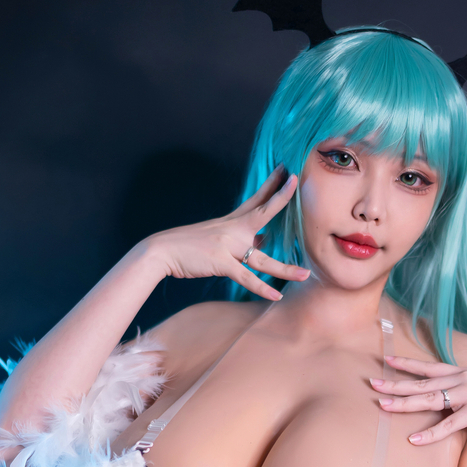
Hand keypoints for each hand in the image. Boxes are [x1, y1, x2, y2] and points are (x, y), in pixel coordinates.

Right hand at [146, 165, 310, 301]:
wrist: (161, 250)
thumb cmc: (188, 246)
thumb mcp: (216, 238)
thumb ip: (241, 239)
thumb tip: (263, 242)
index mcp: (230, 222)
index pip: (256, 199)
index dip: (272, 184)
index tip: (286, 170)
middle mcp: (232, 229)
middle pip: (262, 212)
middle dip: (281, 198)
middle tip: (296, 181)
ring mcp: (227, 246)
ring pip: (263, 258)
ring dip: (285, 269)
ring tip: (305, 274)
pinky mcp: (221, 262)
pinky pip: (246, 278)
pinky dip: (262, 288)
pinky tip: (276, 295)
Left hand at [370, 356, 466, 444]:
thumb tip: (451, 397)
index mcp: (465, 373)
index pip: (430, 367)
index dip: (408, 363)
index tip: (388, 359)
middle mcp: (464, 380)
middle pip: (422, 382)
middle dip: (395, 383)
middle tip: (372, 383)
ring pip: (429, 399)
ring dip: (404, 404)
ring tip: (383, 406)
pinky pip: (448, 425)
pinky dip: (430, 434)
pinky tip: (414, 440)